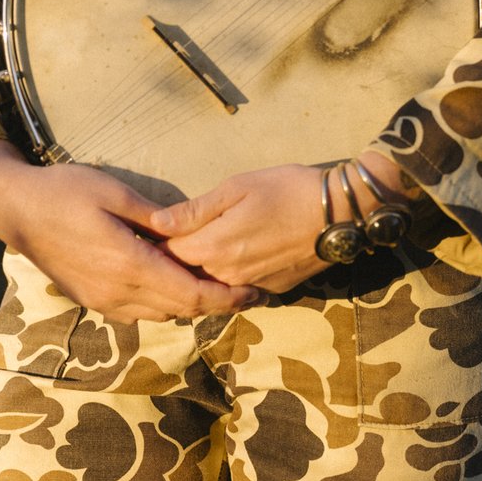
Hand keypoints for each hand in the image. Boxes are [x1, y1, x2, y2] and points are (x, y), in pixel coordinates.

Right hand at [0, 142, 261, 322]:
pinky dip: (163, 302)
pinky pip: (139, 311)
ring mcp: (103, 301)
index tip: (253, 292)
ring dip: (189, 304)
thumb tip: (190, 230)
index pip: (190, 294)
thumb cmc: (64, 192)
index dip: (225, 297)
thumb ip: (155, 217)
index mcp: (129, 264)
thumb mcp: (114, 193)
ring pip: (161, 313)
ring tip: (217, 287)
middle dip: (215, 303)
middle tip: (245, 290)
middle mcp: (118, 292)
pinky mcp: (93, 301)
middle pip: (181, 308)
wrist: (16, 210)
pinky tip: (173, 283)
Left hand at [148, 162, 334, 294]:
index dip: (152, 244)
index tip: (142, 234)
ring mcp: (248, 288)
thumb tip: (156, 223)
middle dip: (169, 264)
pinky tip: (223, 264)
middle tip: (158, 248)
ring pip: (208, 287)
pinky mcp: (268, 292)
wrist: (339, 213)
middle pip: (184, 276)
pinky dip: (222, 282)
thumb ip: (194, 210)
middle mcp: (226, 276)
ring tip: (186, 256)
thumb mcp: (237, 188)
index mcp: (212, 248)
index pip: (166, 255)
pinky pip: (234, 291)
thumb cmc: (287, 190)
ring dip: (194, 275)